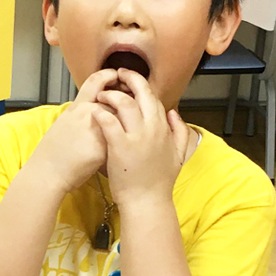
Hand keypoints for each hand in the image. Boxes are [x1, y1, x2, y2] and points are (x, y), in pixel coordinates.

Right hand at [26, 69, 119, 194]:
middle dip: (126, 100)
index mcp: (76, 107)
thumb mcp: (63, 123)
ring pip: (121, 118)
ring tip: (131, 128)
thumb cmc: (52, 152)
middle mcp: (86, 113)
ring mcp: (97, 129)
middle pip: (115, 99)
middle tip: (133, 103)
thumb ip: (81, 113)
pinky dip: (125, 141)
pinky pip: (122, 138)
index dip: (108, 75)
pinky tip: (126, 146)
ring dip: (128, 122)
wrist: (48, 172)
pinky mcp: (105, 146)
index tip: (118, 75)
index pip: (95, 81)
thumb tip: (96, 109)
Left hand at [92, 69, 189, 206]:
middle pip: (141, 93)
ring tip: (102, 95)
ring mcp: (136, 136)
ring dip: (112, 94)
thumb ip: (180, 132)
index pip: (153, 97)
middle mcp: (152, 128)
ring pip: (124, 102)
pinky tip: (94, 111)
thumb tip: (174, 113)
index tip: (131, 81)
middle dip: (129, 78)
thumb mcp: (179, 155)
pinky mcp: (120, 146)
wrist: (147, 202)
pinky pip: (108, 121)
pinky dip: (101, 112)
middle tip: (117, 74)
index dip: (141, 86)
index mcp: (164, 128)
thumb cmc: (160, 181)